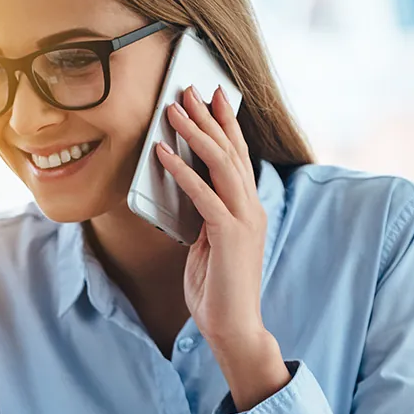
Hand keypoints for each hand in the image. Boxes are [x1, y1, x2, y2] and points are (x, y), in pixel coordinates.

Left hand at [156, 85, 289, 409]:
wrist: (232, 325)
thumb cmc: (217, 288)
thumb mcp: (206, 243)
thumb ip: (203, 216)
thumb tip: (185, 191)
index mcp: (248, 208)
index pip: (237, 156)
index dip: (225, 124)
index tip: (212, 96)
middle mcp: (251, 207)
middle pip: (231, 150)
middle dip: (209, 116)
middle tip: (188, 88)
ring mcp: (243, 219)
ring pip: (220, 163)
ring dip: (194, 133)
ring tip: (172, 110)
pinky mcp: (229, 234)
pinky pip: (203, 194)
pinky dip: (182, 170)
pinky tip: (163, 153)